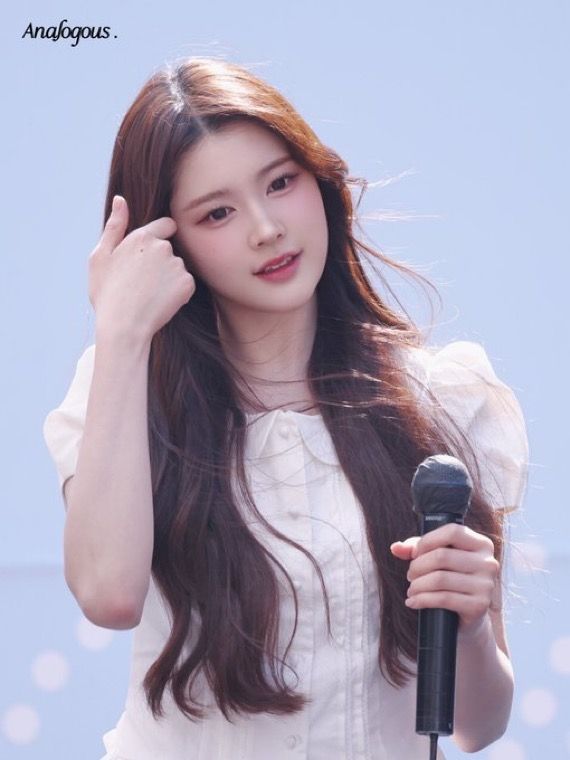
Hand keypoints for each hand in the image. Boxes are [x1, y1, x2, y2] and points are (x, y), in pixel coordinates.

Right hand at [89, 195, 195, 342]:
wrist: (123, 326)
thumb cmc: (107, 293)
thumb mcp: (100, 257)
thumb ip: (114, 226)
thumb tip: (120, 200)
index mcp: (141, 236)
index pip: (166, 225)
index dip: (160, 238)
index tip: (149, 256)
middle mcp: (163, 247)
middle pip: (171, 249)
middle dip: (161, 261)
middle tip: (142, 283)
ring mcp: (177, 266)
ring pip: (178, 268)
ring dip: (169, 278)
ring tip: (149, 294)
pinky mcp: (187, 284)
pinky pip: (186, 284)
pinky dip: (178, 293)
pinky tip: (160, 302)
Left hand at [390, 524, 499, 634]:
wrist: (468, 615)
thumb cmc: (451, 579)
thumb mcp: (436, 559)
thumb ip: (415, 549)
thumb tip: (395, 548)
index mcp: (481, 544)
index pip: (452, 532)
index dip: (427, 541)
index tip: (415, 553)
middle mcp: (488, 562)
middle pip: (441, 556)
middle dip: (417, 566)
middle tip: (410, 575)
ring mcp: (486, 585)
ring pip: (440, 579)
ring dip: (417, 585)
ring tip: (411, 590)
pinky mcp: (479, 605)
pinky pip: (443, 599)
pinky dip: (422, 600)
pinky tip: (413, 602)